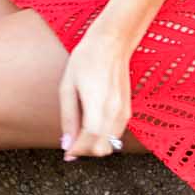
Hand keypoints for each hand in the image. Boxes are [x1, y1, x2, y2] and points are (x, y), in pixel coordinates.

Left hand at [59, 17, 133, 160]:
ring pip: (112, 145)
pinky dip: (105, 137)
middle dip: (86, 150)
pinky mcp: (128, 109)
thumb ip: (68, 118)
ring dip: (96, 145)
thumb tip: (66, 144)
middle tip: (72, 142)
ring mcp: (124, 111)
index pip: (89, 143)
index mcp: (98, 106)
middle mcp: (114, 112)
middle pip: (102, 149)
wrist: (111, 42)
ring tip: (81, 133)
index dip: (76, 150)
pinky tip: (93, 125)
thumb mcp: (68, 87)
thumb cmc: (86, 60)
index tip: (66, 152)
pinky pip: (117, 135)